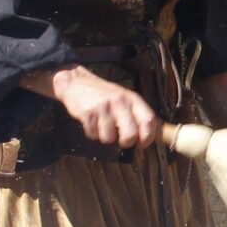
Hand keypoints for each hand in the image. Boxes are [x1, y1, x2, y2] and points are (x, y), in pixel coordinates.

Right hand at [27, 65, 158, 147]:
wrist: (76, 82)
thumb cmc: (103, 95)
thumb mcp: (124, 98)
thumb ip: (136, 114)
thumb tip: (149, 136)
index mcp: (132, 99)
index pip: (149, 121)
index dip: (148, 137)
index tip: (142, 144)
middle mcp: (120, 102)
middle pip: (130, 135)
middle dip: (125, 142)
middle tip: (119, 139)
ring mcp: (104, 107)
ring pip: (109, 138)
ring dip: (105, 137)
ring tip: (101, 124)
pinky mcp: (88, 113)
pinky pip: (94, 135)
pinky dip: (92, 133)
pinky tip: (91, 122)